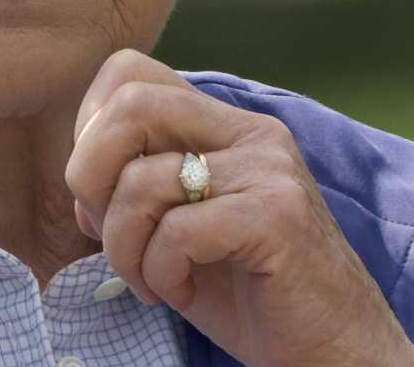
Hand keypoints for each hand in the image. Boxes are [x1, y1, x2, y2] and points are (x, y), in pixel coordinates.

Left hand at [65, 49, 413, 366]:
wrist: (332, 349)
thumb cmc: (246, 291)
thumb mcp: (175, 229)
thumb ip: (130, 192)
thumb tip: (81, 192)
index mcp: (223, 125)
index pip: (129, 74)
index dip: (90, 128)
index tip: (100, 193)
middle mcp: (251, 134)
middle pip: (130, 104)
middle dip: (90, 174)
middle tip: (104, 230)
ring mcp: (268, 171)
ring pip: (142, 179)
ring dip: (122, 245)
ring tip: (147, 281)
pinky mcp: (277, 217)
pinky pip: (176, 231)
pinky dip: (160, 271)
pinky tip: (180, 293)